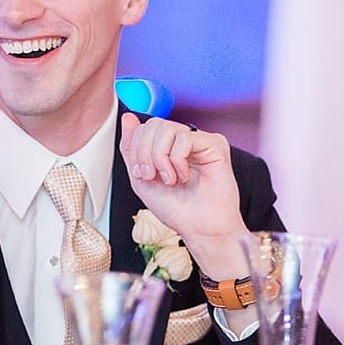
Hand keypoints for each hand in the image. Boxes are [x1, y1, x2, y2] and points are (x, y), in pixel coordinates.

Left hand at [120, 112, 248, 276]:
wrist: (198, 227)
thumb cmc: (175, 208)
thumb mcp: (140, 177)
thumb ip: (131, 147)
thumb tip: (127, 117)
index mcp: (166, 147)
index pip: (143, 128)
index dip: (136, 149)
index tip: (142, 174)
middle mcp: (183, 141)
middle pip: (153, 124)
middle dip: (144, 152)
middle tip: (152, 176)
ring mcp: (200, 141)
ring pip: (166, 128)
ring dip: (159, 157)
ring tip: (169, 179)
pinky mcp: (215, 144)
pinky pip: (184, 137)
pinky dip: (177, 160)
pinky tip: (184, 176)